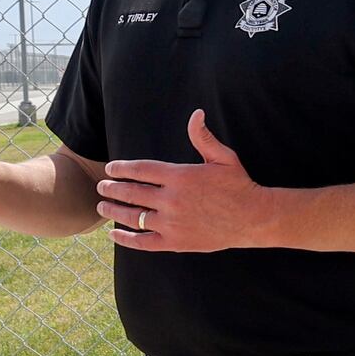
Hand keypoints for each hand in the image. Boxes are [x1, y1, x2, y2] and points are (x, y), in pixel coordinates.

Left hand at [95, 112, 279, 251]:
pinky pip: (143, 242)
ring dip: (114, 211)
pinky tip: (114, 234)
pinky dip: (126, 238)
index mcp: (179, 176)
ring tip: (102, 207)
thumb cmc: (238, 186)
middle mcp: (171, 200)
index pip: (140, 170)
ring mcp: (172, 223)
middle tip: (101, 186)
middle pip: (132, 193)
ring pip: (133, 217)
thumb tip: (196, 114)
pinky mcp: (175, 242)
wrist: (253, 218)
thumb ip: (203, 137)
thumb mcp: (223, 157)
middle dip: (112, 189)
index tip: (110, 169)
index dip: (121, 169)